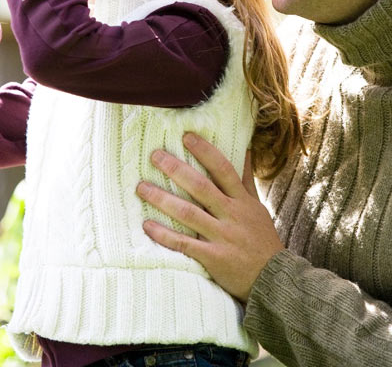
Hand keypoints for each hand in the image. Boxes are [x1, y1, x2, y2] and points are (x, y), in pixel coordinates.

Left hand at [136, 132, 283, 302]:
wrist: (275, 280)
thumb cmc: (262, 240)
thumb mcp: (257, 207)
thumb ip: (246, 180)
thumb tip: (245, 149)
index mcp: (242, 201)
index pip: (224, 170)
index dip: (205, 152)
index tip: (186, 136)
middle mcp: (232, 215)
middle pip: (201, 188)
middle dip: (176, 170)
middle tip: (154, 155)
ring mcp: (222, 237)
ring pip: (188, 213)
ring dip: (163, 199)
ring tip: (141, 187)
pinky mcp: (213, 258)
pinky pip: (184, 244)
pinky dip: (165, 235)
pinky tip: (147, 225)